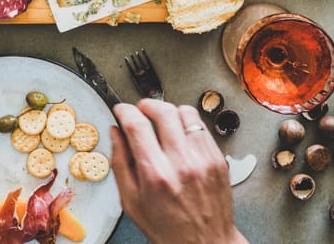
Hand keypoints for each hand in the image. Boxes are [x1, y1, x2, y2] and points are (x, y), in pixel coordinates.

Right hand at [110, 99, 245, 243]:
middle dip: (146, 105)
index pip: (137, 124)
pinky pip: (201, 126)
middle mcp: (182, 163)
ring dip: (168, 112)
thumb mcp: (131, 202)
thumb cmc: (168, 229)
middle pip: (163, 111)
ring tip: (161, 122)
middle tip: (140, 111)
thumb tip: (115, 133)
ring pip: (185, 112)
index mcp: (156, 174)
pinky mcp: (218, 159)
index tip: (120, 111)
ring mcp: (204, 159)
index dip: (124, 111)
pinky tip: (179, 136)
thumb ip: (120, 163)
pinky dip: (187, 124)